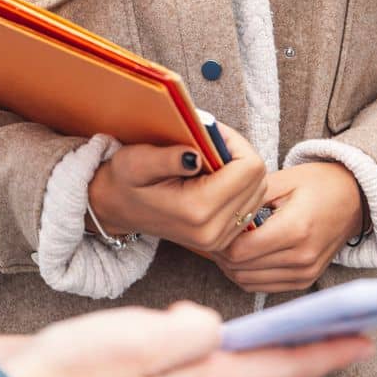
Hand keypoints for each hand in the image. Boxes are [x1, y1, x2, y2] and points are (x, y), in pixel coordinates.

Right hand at [5, 302, 370, 376]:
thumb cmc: (73, 371)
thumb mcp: (136, 341)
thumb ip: (187, 335)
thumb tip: (211, 327)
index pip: (281, 369)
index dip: (326, 351)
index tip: (366, 338)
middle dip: (306, 363)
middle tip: (341, 339)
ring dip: (274, 368)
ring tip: (292, 345)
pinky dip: (234, 367)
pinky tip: (214, 347)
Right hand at [88, 122, 268, 252]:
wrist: (117, 209)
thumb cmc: (124, 180)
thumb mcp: (137, 162)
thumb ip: (167, 159)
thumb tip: (196, 155)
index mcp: (197, 210)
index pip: (249, 168)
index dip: (237, 143)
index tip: (213, 135)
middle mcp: (213, 231)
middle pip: (258, 180)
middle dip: (240, 155)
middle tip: (212, 145)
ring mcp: (220, 240)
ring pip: (258, 192)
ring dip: (241, 170)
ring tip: (212, 161)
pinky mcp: (223, 241)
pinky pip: (250, 205)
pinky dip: (239, 186)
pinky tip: (215, 178)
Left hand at [213, 163, 363, 292]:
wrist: (355, 198)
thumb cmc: (319, 183)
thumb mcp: (283, 180)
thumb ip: (250, 198)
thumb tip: (219, 215)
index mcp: (295, 229)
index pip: (240, 251)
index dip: (219, 242)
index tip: (213, 227)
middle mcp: (302, 257)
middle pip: (241, 270)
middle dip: (221, 255)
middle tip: (213, 236)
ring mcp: (306, 272)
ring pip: (249, 282)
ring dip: (231, 268)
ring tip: (225, 245)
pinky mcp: (306, 280)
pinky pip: (264, 287)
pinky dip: (247, 275)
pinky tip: (242, 256)